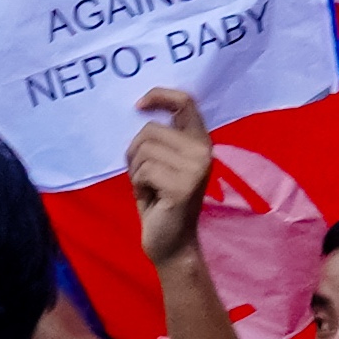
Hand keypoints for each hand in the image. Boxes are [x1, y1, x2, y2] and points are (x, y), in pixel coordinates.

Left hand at [127, 87, 219, 272]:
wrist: (172, 244)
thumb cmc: (160, 200)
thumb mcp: (162, 162)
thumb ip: (159, 138)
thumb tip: (139, 108)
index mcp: (200, 141)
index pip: (185, 102)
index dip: (160, 95)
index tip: (139, 104)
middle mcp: (203, 151)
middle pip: (149, 129)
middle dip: (135, 153)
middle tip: (144, 177)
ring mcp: (196, 168)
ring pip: (143, 151)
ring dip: (136, 172)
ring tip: (149, 189)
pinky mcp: (183, 186)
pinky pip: (143, 172)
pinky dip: (138, 186)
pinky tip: (151, 199)